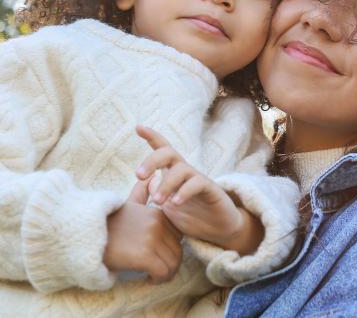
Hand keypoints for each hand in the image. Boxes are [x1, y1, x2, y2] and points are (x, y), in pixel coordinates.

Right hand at [103, 184, 182, 280]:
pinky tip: (148, 278)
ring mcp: (151, 239)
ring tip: (154, 276)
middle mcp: (157, 224)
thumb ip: (141, 194)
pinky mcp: (144, 255)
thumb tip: (151, 178)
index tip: (159, 257)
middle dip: (170, 264)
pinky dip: (158, 279)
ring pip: (173, 263)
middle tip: (158, 272)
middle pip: (178, 250)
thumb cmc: (106, 223)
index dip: (171, 248)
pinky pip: (163, 272)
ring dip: (166, 274)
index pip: (178, 236)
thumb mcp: (127, 205)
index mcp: (156, 213)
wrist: (85, 235)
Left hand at [133, 125, 263, 253]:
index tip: (138, 127)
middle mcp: (185, 172)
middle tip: (138, 175)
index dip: (152, 137)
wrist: (218, 229)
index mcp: (173, 173)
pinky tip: (175, 203)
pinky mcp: (211, 189)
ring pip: (181, 169)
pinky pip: (197, 183)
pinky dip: (184, 192)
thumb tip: (146, 182)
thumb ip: (156, 194)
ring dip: (166, 184)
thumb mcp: (167, 207)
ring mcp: (198, 179)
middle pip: (168, 153)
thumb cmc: (191, 215)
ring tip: (157, 200)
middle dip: (151, 160)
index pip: (162, 150)